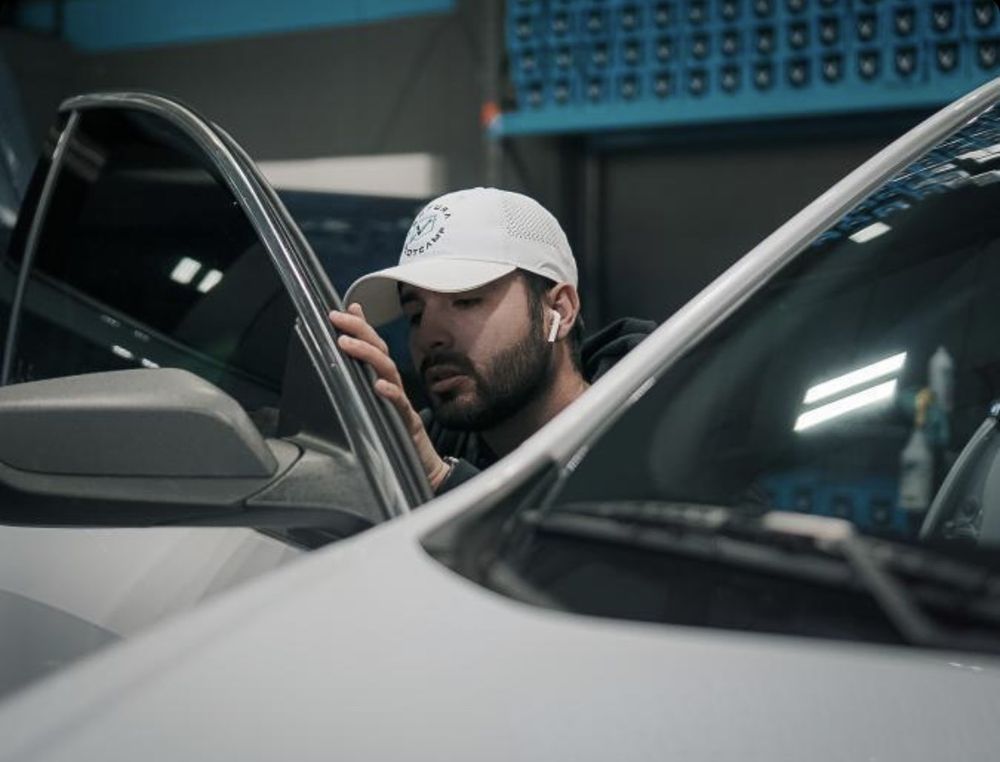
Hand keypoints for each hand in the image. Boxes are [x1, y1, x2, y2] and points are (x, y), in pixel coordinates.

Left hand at [329, 303, 451, 491]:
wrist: (424, 468)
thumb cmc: (398, 436)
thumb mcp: (376, 408)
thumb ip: (363, 386)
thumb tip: (344, 368)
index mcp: (386, 382)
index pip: (374, 347)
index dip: (361, 327)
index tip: (343, 310)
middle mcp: (394, 387)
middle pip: (380, 351)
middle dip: (359, 331)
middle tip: (337, 318)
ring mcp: (401, 404)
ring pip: (387, 371)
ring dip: (367, 354)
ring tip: (346, 344)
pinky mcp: (407, 424)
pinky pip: (399, 406)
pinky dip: (389, 394)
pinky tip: (377, 386)